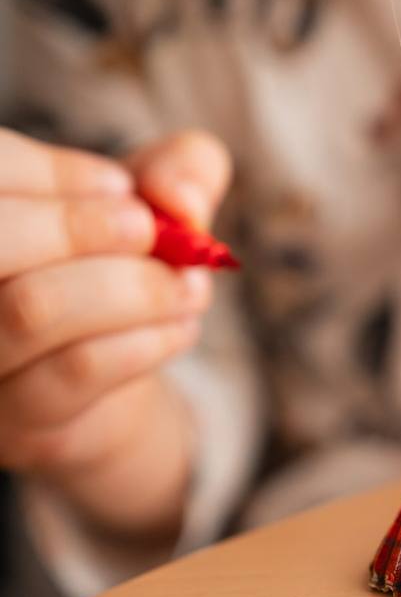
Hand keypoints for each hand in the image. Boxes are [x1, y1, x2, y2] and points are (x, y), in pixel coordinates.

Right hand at [0, 127, 230, 533]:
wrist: (110, 385)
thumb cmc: (117, 270)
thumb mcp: (155, 204)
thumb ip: (181, 169)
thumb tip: (182, 198)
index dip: (55, 172)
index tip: (124, 187)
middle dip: (80, 227)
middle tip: (147, 229)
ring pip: (34, 310)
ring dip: (132, 289)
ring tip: (188, 284)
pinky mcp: (14, 426)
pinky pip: (77, 371)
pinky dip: (145, 340)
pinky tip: (182, 326)